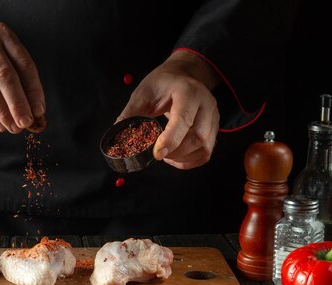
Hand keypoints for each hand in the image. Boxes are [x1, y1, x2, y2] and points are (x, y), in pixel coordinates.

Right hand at [0, 19, 44, 133]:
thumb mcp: (1, 63)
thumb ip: (19, 83)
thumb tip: (36, 114)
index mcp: (3, 33)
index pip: (24, 64)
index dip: (34, 90)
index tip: (39, 111)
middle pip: (5, 75)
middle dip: (18, 103)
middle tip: (26, 122)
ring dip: (3, 112)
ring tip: (12, 127)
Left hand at [117, 50, 220, 169]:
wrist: (182, 75)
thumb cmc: (162, 84)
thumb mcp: (142, 93)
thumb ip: (131, 114)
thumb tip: (118, 136)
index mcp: (188, 91)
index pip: (184, 118)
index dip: (171, 139)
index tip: (157, 153)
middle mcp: (205, 104)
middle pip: (198, 137)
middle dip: (175, 152)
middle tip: (157, 154)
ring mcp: (213, 117)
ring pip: (204, 147)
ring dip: (182, 158)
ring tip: (165, 155)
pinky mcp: (213, 129)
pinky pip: (206, 153)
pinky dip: (189, 161)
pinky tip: (175, 158)